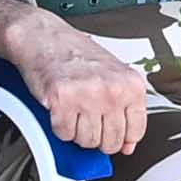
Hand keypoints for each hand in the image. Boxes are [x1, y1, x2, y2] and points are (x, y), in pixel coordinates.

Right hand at [1, 13, 142, 155]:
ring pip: (87, 141)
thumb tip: (128, 143)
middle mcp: (112, 90)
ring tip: (74, 110)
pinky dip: (59, 126)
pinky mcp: (61, 100)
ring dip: (77, 132)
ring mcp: (88, 96)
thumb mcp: (113, 76)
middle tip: (88, 120)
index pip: (136, 131)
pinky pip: (64, 133)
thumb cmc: (76, 54)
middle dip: (98, 138)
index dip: (122, 139)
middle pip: (111, 142)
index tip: (114, 135)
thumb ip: (125, 108)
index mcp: (131, 84)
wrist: (44, 37)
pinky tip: (61, 108)